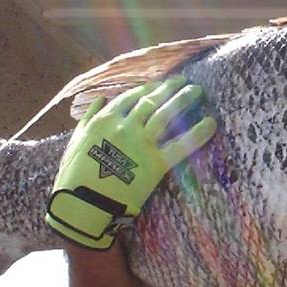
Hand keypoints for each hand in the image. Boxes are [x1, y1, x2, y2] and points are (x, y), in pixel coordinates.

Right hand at [46, 77, 215, 248]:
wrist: (84, 205)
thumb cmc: (75, 177)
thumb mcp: (75, 141)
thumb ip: (88, 118)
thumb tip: (100, 99)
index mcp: (105, 120)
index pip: (130, 97)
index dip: (146, 88)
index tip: (156, 84)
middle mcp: (125, 126)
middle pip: (151, 101)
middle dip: (168, 88)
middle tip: (181, 81)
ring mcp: (141, 143)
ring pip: (167, 114)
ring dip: (183, 99)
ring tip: (197, 91)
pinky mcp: (156, 163)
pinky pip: (182, 145)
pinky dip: (198, 133)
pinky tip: (211, 123)